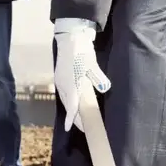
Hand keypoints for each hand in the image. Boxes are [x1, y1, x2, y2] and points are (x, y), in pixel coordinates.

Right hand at [53, 18, 110, 132]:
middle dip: (74, 116)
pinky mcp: (60, 77)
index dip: (72, 117)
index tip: (70, 127)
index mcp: (70, 82)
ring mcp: (60, 81)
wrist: (71, 38)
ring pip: (65, 99)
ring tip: (79, 118)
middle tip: (83, 127)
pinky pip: (64, 94)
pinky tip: (75, 104)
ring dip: (72, 109)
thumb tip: (105, 88)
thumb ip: (98, 77)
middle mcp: (62, 84)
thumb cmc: (82, 51)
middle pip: (68, 104)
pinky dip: (69, 101)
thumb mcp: (92, 63)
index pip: (71, 103)